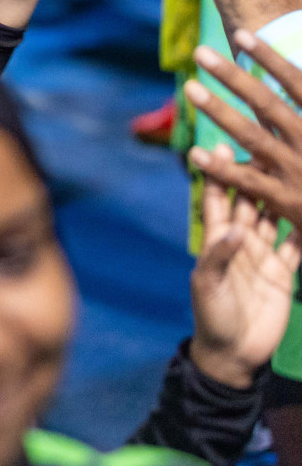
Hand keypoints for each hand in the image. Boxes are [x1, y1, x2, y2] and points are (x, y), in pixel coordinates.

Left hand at [187, 36, 301, 230]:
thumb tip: (296, 69)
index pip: (297, 83)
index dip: (270, 58)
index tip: (241, 34)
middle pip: (267, 103)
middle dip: (233, 76)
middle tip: (200, 53)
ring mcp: (298, 170)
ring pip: (252, 137)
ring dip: (220, 111)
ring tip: (190, 88)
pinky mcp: (287, 200)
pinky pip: (249, 181)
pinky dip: (222, 168)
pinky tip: (194, 153)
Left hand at [188, 151, 301, 389]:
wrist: (234, 352)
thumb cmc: (211, 316)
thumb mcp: (207, 285)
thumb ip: (218, 256)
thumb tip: (235, 230)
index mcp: (216, 240)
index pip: (217, 201)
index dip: (217, 175)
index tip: (220, 146)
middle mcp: (241, 242)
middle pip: (250, 202)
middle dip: (255, 176)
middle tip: (266, 147)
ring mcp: (264, 255)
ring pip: (275, 217)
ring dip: (282, 195)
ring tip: (293, 169)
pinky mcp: (284, 272)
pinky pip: (297, 245)